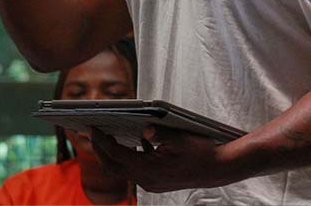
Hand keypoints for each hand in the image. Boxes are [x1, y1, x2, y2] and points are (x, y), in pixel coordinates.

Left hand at [90, 126, 239, 192]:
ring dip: (114, 154)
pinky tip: (136, 142)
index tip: (92, 128)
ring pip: (124, 170)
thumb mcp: (180, 138)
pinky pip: (136, 170)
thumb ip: (159, 132)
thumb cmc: (201, 153)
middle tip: (92, 132)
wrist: (218, 170)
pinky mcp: (156, 182)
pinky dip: (130, 157)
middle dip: (100, 149)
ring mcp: (151, 183)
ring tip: (108, 136)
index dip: (102, 141)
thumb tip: (144, 128)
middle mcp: (147, 180)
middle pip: (114, 167)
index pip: (116, 155)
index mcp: (150, 169)